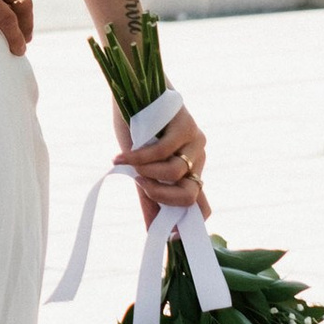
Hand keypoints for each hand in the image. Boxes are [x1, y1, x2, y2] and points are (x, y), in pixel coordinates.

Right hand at [117, 91, 209, 226]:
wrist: (134, 87)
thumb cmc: (138, 128)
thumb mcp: (142, 168)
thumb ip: (150, 197)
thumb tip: (153, 232)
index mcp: (191, 171)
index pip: (203, 205)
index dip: (192, 223)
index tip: (172, 236)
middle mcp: (198, 158)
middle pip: (191, 196)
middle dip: (162, 197)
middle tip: (140, 186)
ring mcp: (195, 142)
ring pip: (176, 174)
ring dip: (147, 174)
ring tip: (129, 165)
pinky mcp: (185, 125)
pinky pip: (161, 152)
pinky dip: (137, 157)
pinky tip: (121, 156)